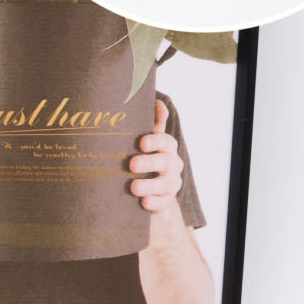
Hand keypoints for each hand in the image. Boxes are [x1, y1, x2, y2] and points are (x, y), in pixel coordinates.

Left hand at [129, 98, 183, 214]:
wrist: (150, 191)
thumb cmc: (145, 160)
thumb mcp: (147, 142)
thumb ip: (152, 123)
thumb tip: (155, 99)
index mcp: (166, 148)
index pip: (165, 141)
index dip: (155, 141)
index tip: (142, 142)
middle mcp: (171, 165)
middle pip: (165, 162)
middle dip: (149, 162)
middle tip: (132, 164)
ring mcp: (170, 184)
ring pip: (165, 184)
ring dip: (149, 185)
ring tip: (133, 186)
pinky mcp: (165, 201)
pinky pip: (164, 203)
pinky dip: (154, 203)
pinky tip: (143, 202)